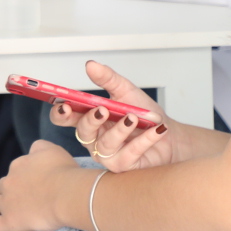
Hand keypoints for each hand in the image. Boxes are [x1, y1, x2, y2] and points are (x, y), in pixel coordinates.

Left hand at [0, 139, 85, 230]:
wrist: (66, 194)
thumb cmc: (63, 171)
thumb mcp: (52, 150)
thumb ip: (38, 148)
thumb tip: (32, 151)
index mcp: (18, 165)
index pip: (16, 170)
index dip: (24, 177)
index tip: (34, 183)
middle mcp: (9, 182)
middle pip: (3, 186)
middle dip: (9, 191)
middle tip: (22, 198)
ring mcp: (7, 203)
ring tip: (1, 211)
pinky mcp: (9, 221)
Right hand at [51, 60, 174, 171]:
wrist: (170, 135)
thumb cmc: (144, 115)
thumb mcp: (125, 91)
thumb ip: (107, 79)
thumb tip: (91, 65)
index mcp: (88, 119)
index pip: (64, 118)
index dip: (60, 113)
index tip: (65, 105)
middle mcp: (94, 139)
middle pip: (83, 132)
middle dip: (91, 120)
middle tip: (102, 109)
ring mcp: (107, 155)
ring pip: (106, 144)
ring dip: (120, 129)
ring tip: (134, 118)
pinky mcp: (124, 166)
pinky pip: (130, 154)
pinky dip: (144, 140)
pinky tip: (156, 130)